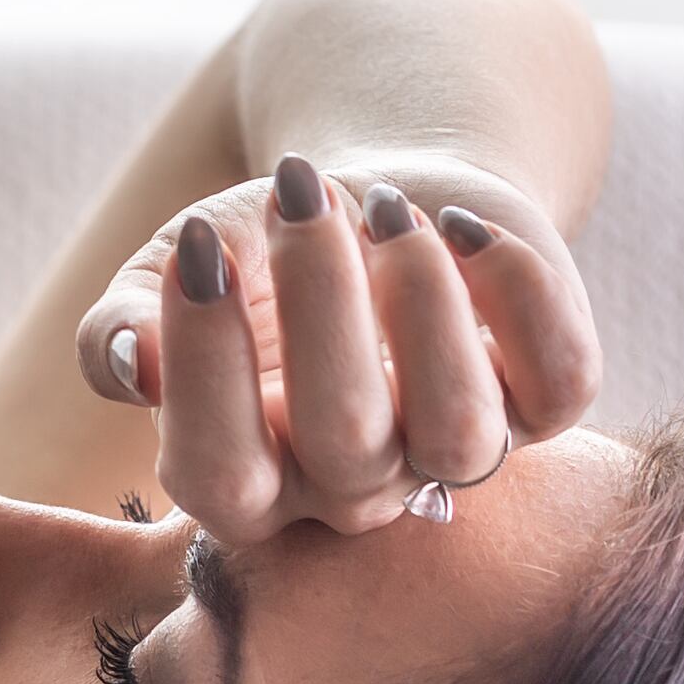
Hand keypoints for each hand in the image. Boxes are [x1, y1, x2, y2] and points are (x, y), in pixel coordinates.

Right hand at [71, 150, 603, 542]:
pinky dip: (519, 292)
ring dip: (425, 307)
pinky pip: (561, 381)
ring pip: (462, 434)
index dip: (205, 367)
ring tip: (384, 210)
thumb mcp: (167, 278)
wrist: (369, 201)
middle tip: (296, 191)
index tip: (198, 245)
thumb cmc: (251, 254)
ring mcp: (449, 455)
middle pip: (346, 447)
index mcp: (244, 485)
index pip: (218, 474)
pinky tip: (462, 225)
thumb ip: (121, 325)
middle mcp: (349, 491)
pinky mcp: (541, 401)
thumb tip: (123, 359)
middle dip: (319, 302)